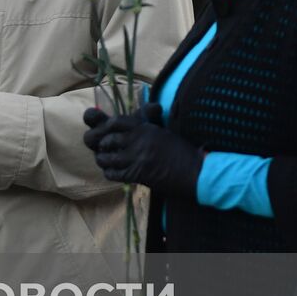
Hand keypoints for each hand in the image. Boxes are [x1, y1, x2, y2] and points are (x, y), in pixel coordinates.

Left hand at [82, 103, 201, 197]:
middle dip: (100, 145)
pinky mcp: (138, 174)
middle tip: (101, 149)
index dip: (105, 126)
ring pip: (106, 158)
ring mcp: (137, 157)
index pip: (115, 121)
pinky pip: (113, 173)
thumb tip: (129, 126)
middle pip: (106, 139)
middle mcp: (138, 140)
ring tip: (106, 161)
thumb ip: (145, 127)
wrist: (196, 172)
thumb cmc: (181, 152)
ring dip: (104, 160)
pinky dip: (110, 173)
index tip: (103, 131)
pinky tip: (114, 172)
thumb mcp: (162, 133)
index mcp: (145, 128)